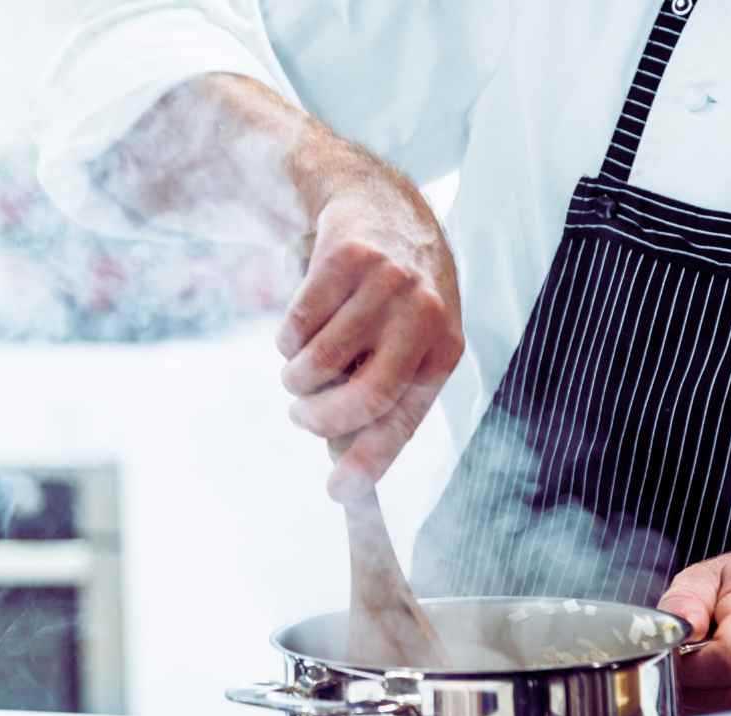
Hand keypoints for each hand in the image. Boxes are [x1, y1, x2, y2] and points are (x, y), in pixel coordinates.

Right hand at [276, 180, 463, 502]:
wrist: (381, 208)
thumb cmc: (394, 298)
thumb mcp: (409, 345)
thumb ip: (383, 401)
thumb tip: (347, 471)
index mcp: (444, 349)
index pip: (404, 420)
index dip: (370, 462)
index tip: (338, 492)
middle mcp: (424, 315)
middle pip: (365, 397)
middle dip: (320, 420)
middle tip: (301, 417)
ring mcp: (386, 283)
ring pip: (319, 362)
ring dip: (297, 378)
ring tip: (301, 369)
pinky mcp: (346, 257)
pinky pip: (296, 325)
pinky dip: (287, 340)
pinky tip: (301, 327)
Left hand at [657, 553, 730, 714]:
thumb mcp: (709, 574)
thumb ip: (688, 597)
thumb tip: (679, 628)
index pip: (727, 657)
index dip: (686, 658)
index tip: (668, 644)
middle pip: (714, 688)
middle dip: (681, 672)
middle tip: (675, 648)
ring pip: (712, 707)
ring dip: (689, 688)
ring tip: (695, 657)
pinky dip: (701, 699)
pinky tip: (706, 674)